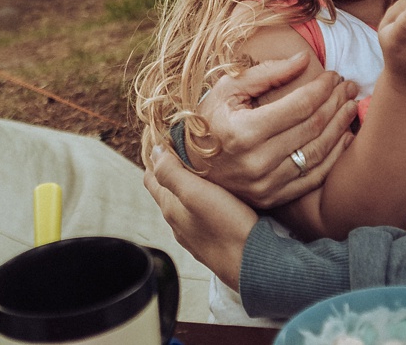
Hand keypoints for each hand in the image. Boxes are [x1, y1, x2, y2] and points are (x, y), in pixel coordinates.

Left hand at [145, 146, 256, 289]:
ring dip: (192, 185)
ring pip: (186, 203)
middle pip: (168, 190)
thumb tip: (155, 152)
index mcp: (170, 209)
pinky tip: (221, 195)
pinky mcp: (213, 241)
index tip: (171, 139)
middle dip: (174, 168)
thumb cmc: (227, 228)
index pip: (151, 178)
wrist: (255, 266)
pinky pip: (203, 214)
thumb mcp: (196, 194)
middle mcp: (178, 224)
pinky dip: (205, 199)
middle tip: (191, 147)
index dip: (156, 157)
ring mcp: (195, 234)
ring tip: (207, 167)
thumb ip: (172, 173)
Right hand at [187, 53, 358, 207]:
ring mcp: (266, 184)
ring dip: (341, 127)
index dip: (322, 88)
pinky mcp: (273, 198)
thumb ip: (266, 73)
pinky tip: (345, 137)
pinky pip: (314, 177)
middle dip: (336, 102)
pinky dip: (335, 156)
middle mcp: (257, 161)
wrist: (190, 164)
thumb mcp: (228, 89)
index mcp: (244, 132)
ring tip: (351, 106)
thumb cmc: (209, 119)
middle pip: (313, 127)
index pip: (299, 106)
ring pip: (318, 152)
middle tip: (349, 86)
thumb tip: (304, 59)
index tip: (333, 75)